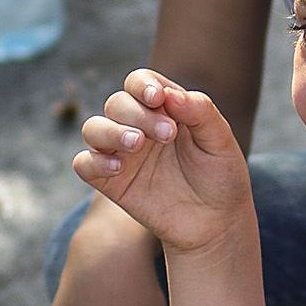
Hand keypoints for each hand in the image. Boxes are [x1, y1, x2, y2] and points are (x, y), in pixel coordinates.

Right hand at [74, 69, 253, 259]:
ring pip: (93, 128)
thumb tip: (168, 94)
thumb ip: (200, 111)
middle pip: (116, 103)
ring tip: (137, 144)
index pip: (139, 82)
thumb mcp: (221, 141)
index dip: (142, 85)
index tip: (158, 98)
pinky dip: (93, 161)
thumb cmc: (220, 176)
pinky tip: (117, 167)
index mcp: (163, 109)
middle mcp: (138, 127)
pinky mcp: (110, 182)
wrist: (216, 223)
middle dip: (137, 114)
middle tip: (167, 134)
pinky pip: (84, 165)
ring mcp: (122, 154)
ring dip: (111, 131)